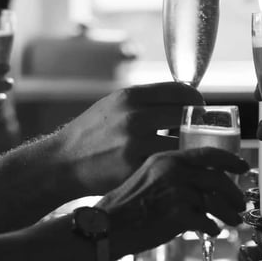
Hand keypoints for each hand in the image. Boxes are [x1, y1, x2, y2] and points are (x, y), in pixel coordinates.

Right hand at [51, 82, 203, 195]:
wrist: (62, 162)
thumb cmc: (91, 134)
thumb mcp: (114, 106)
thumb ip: (145, 101)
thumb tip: (181, 99)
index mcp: (130, 96)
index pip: (179, 91)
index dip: (195, 100)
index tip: (199, 109)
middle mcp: (133, 116)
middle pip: (185, 115)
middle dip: (195, 124)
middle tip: (198, 133)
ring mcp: (134, 143)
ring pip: (180, 142)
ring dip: (186, 148)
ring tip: (184, 151)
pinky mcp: (133, 168)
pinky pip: (165, 164)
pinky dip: (171, 165)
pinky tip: (168, 167)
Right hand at [97, 146, 247, 258]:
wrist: (105, 226)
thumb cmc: (123, 206)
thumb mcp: (147, 177)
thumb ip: (172, 175)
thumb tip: (200, 185)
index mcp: (167, 159)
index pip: (208, 154)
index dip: (230, 160)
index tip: (243, 167)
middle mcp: (174, 172)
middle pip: (218, 180)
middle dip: (234, 194)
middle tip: (240, 204)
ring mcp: (177, 193)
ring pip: (216, 202)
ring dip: (229, 213)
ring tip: (233, 221)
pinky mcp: (178, 216)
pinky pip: (206, 222)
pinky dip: (212, 228)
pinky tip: (211, 231)